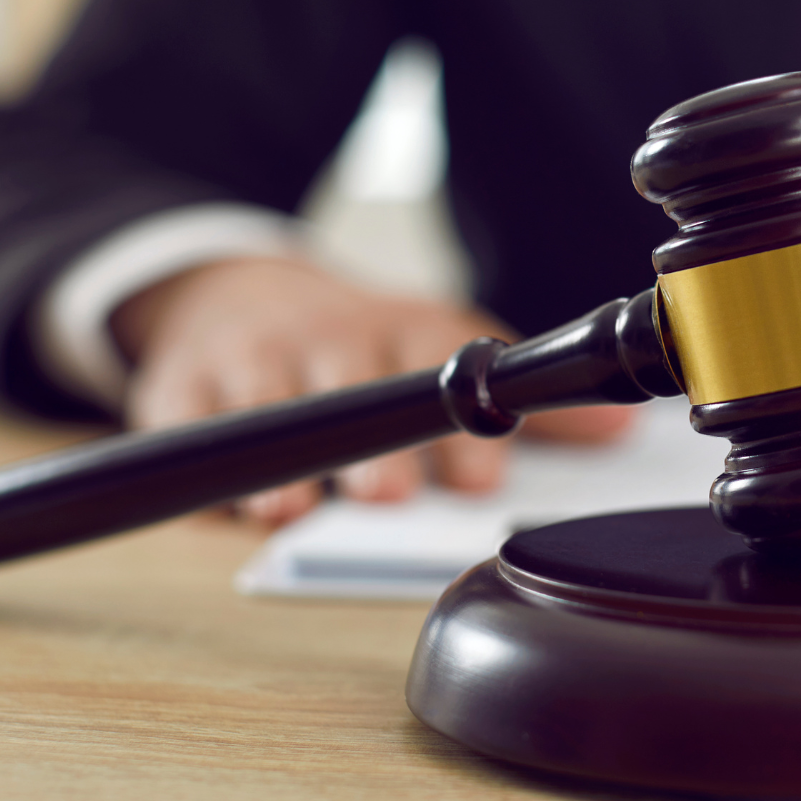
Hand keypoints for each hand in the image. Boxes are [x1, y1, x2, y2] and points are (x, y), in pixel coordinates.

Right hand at [111, 257, 634, 523]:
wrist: (238, 290)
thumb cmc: (359, 343)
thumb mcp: (443, 354)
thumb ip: (528, 404)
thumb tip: (620, 433)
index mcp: (405, 331)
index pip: (441, 368)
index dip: (463, 429)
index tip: (482, 484)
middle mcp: (332, 337)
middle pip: (352, 386)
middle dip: (372, 448)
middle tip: (389, 499)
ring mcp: (254, 357)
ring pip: (268, 403)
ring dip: (283, 459)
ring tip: (293, 511)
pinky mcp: (181, 381)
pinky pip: (183, 416)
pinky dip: (198, 453)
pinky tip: (214, 504)